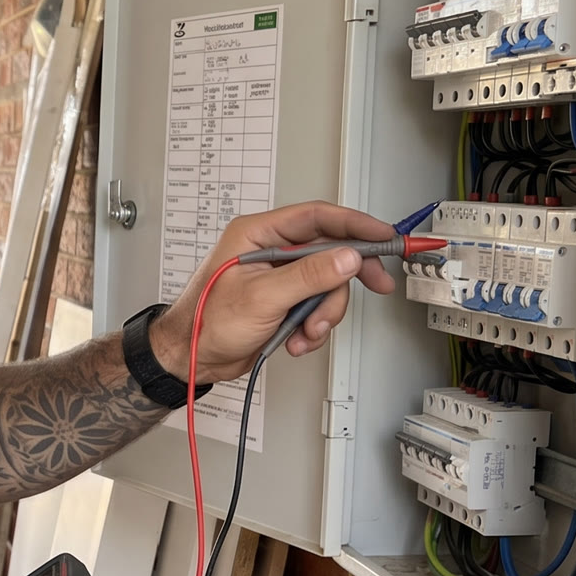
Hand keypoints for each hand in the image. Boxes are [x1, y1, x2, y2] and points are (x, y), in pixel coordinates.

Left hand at [149, 202, 397, 384]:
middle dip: (348, 276)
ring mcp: (279, 278)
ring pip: (327, 285)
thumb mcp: (262, 297)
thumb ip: (308, 276)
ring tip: (307, 331)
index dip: (355, 223)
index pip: (317, 217)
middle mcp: (270, 251)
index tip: (384, 235)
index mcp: (258, 235)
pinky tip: (296, 339)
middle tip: (377, 284)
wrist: (192, 358)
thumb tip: (347, 257)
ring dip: (324, 313)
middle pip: (330, 251)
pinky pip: (316, 307)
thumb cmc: (206, 322)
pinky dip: (312, 327)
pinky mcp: (284, 301)